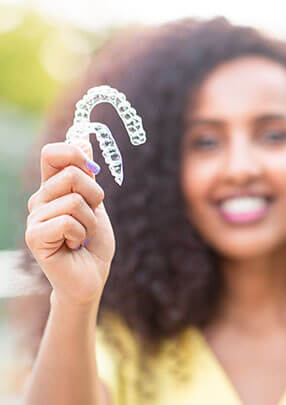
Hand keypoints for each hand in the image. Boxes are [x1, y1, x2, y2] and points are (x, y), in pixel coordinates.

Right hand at [25, 141, 115, 306]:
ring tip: (82, 236)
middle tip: (90, 217)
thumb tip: (83, 139)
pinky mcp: (34, 236)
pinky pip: (68, 221)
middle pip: (72, 174)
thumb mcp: (95, 203)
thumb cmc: (94, 241)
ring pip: (75, 200)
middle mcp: (40, 199)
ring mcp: (34, 217)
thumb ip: (86, 174)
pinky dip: (82, 234)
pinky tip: (74, 245)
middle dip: (95, 197)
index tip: (90, 170)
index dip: (74, 154)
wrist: (92, 275)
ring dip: (90, 221)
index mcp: (53, 188)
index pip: (52, 154)